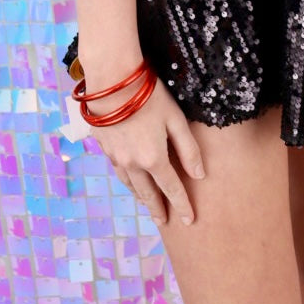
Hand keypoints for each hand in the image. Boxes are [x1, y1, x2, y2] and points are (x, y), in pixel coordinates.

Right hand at [90, 79, 204, 228]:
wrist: (111, 81)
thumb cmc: (149, 96)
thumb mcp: (176, 120)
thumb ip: (188, 149)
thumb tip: (199, 175)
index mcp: (153, 158)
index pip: (171, 189)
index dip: (182, 205)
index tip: (189, 220)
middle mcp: (132, 164)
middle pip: (148, 193)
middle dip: (158, 209)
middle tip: (165, 222)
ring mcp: (115, 157)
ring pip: (130, 185)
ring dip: (141, 197)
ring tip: (148, 205)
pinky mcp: (104, 147)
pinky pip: (118, 172)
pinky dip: (127, 182)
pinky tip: (130, 181)